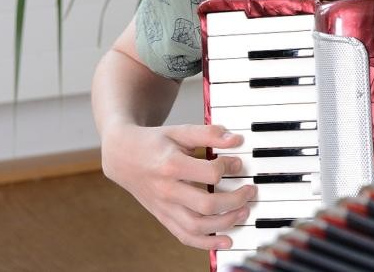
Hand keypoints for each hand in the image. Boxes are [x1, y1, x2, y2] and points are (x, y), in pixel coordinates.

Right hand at [100, 123, 255, 249]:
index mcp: (170, 165)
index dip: (230, 168)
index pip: (209, 173)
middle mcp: (166, 191)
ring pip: (197, 227)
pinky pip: (185, 236)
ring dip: (225, 223)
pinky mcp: (163, 217)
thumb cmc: (155, 142)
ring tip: (244, 212)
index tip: (238, 163)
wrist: (123, 156)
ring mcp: (164, 208)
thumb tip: (235, 139)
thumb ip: (208, 134)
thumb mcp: (179, 131)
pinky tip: (226, 241)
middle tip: (250, 191)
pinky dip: (206, 243)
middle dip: (234, 200)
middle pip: (206, 205)